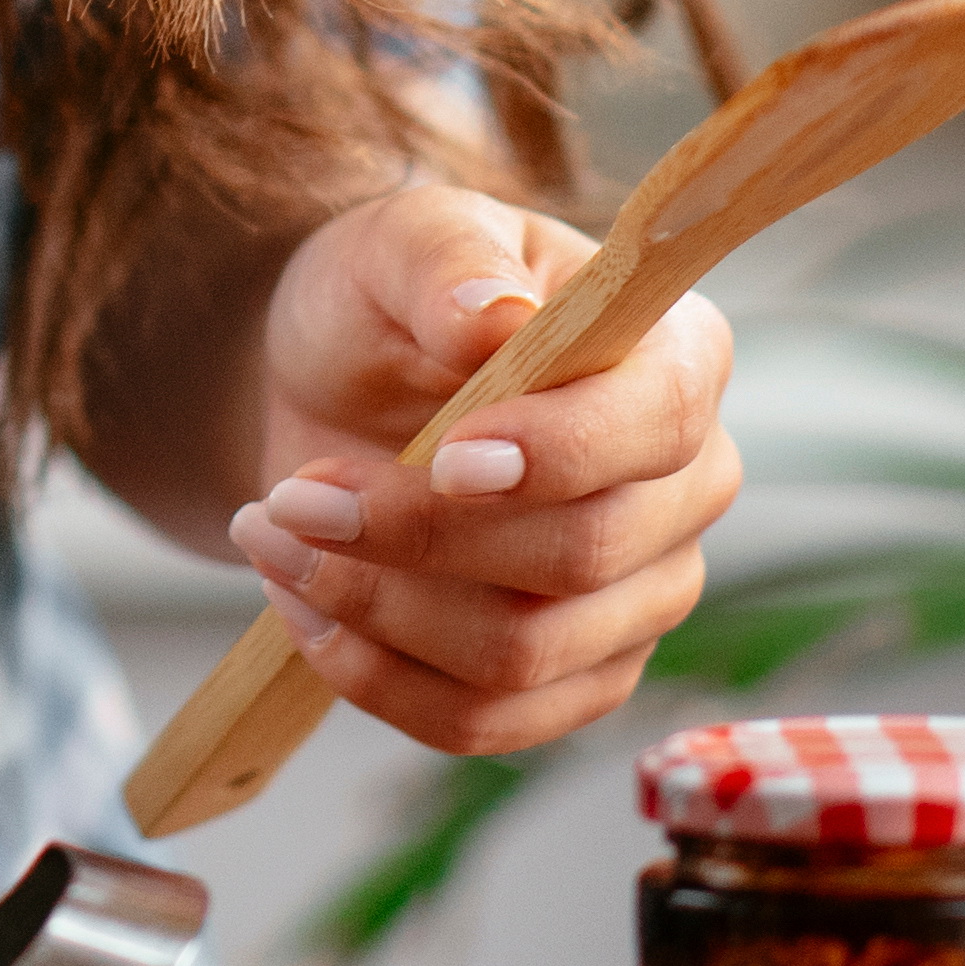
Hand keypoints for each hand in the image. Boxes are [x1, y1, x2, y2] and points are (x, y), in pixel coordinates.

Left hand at [213, 181, 743, 761]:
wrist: (337, 387)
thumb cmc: (390, 300)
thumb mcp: (399, 242)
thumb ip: (449, 265)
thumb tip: (496, 319)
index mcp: (677, 358)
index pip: (654, 427)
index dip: (557, 456)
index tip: (443, 458)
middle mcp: (688, 485)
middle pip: (582, 557)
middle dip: (415, 539)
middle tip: (291, 499)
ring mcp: (643, 594)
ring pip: (525, 655)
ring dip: (376, 611)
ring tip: (276, 540)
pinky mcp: (578, 677)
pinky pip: (487, 722)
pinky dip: (375, 678)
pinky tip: (304, 611)